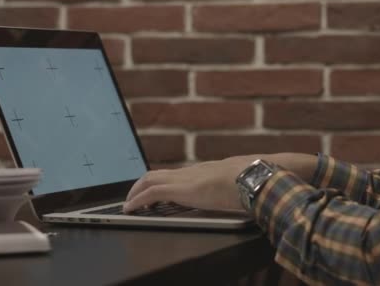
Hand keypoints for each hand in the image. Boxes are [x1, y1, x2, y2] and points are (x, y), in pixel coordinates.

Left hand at [123, 156, 254, 212]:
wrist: (250, 178)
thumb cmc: (250, 181)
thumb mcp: (239, 183)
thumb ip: (235, 186)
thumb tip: (244, 193)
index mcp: (204, 171)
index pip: (177, 174)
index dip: (164, 181)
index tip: (157, 188)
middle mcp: (190, 171)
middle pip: (159, 173)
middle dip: (143, 184)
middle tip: (135, 196)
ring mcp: (184, 178)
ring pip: (150, 179)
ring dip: (136, 191)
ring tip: (129, 203)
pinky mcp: (179, 189)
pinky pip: (150, 193)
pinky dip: (137, 200)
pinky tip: (130, 209)